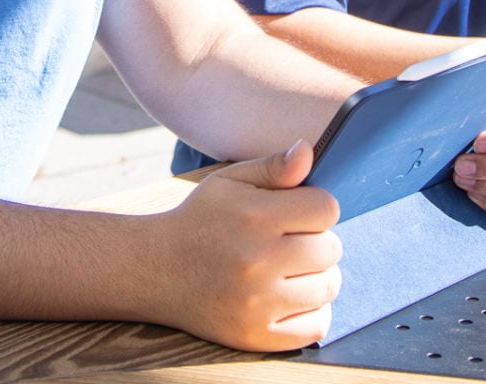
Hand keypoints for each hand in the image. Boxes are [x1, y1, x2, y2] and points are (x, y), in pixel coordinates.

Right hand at [153, 140, 341, 350]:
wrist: (154, 269)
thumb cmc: (199, 220)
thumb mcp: (229, 181)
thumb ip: (273, 167)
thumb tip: (307, 151)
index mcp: (255, 216)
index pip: (326, 209)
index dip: (316, 208)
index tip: (299, 214)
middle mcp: (258, 260)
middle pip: (331, 249)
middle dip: (317, 242)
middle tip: (292, 243)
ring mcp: (258, 302)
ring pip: (328, 287)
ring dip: (317, 277)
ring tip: (292, 270)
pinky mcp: (255, 335)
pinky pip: (317, 326)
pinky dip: (313, 313)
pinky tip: (292, 298)